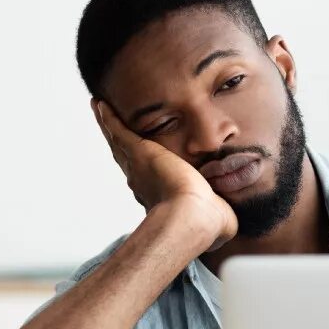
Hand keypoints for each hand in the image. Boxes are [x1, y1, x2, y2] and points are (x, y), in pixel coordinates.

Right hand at [93, 99, 236, 250]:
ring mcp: (138, 166)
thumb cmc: (206, 224)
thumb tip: (228, 221)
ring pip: (119, 142)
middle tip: (109, 131)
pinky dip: (108, 118)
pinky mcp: (139, 152)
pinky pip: (119, 130)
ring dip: (109, 127)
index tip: (138, 164)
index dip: (142, 170)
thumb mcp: (215, 215)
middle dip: (118, 144)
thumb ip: (219, 214)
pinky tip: (100, 104)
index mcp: (160, 196)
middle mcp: (142, 182)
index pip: (148, 179)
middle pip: (126, 158)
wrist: (193, 217)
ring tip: (99, 110)